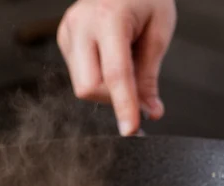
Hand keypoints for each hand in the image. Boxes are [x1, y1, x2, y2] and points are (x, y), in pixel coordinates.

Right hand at [57, 0, 176, 135]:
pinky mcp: (64, 39)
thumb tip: (149, 110)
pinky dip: (98, 78)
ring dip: (107, 89)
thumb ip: (150, 74)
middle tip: (138, 90)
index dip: (124, 105)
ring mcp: (68, 32)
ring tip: (125, 62)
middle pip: (89, 87)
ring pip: (82, 86)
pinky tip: (110, 58)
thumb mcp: (159, 29)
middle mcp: (81, 25)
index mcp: (108, 18)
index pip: (115, 74)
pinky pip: (79, 76)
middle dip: (114, 99)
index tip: (130, 128)